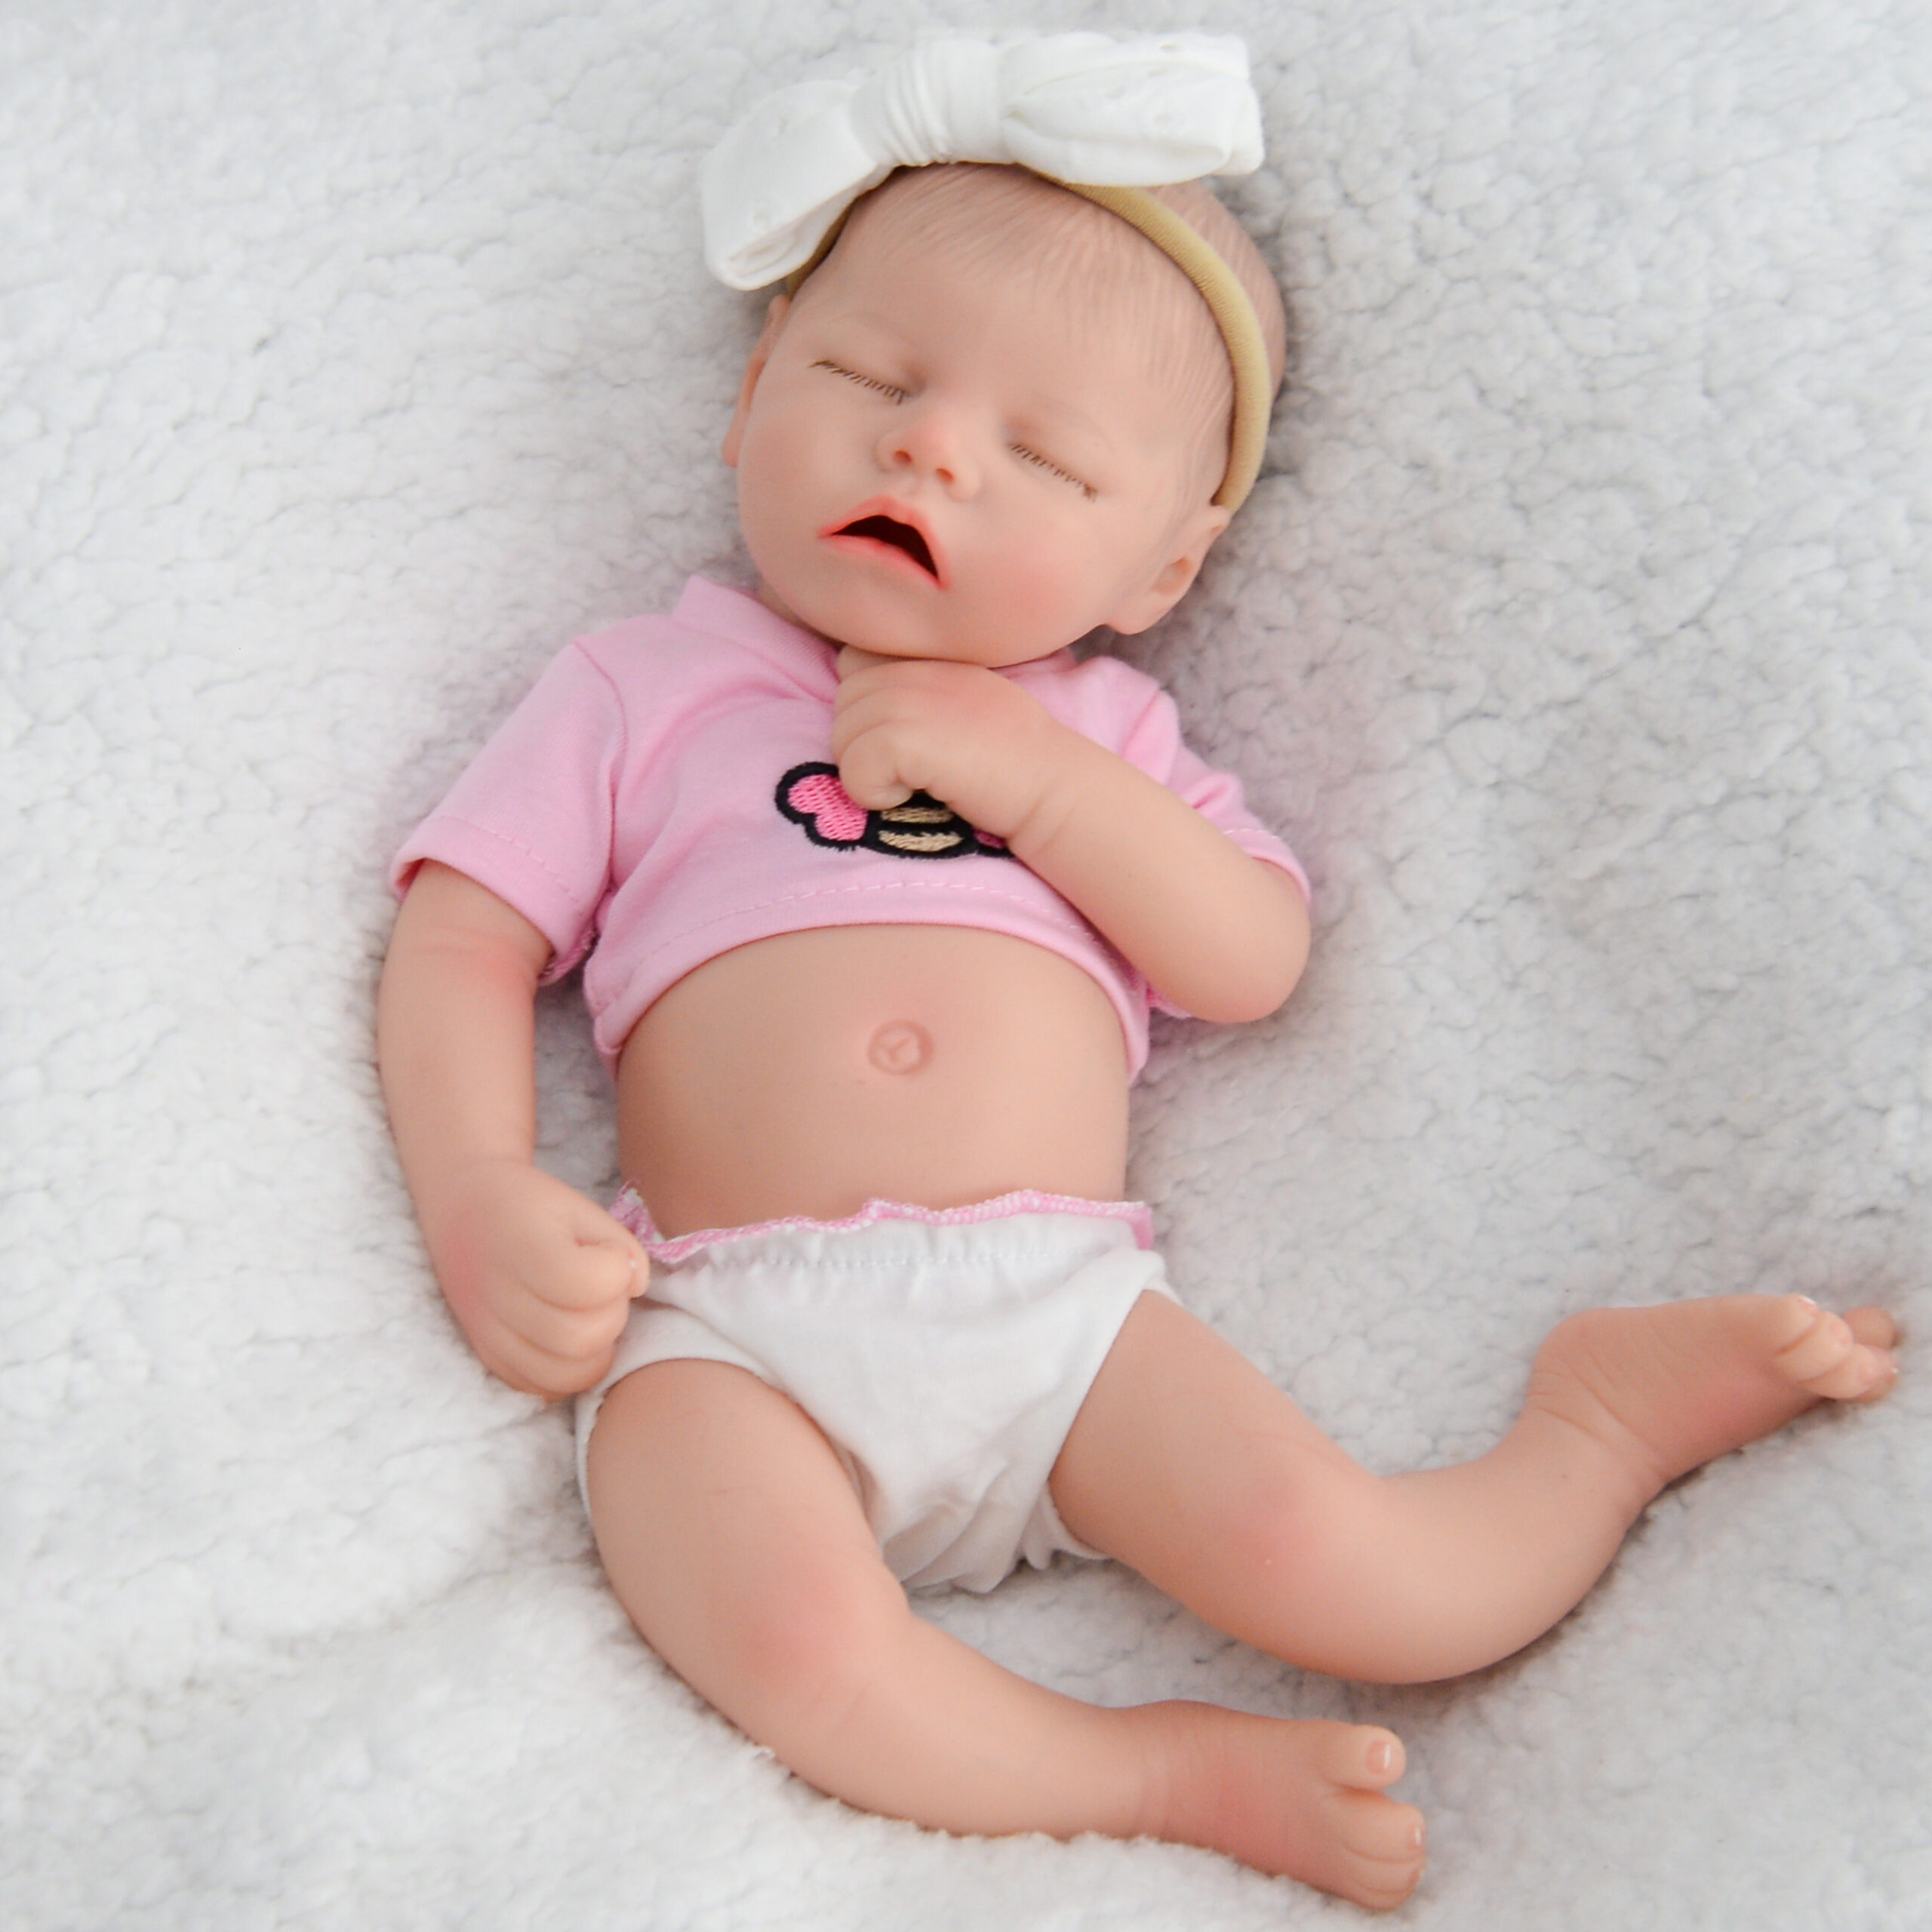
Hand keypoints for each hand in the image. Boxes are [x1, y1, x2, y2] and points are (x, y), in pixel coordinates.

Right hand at [424, 1159, 647, 1398]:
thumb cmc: (530, 1205)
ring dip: (595, 1350)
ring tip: (589, 1314)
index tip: (608, 1253)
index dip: (615, 1270)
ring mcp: (487, 1333)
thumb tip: (636, 1287)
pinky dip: (569, 1371)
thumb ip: (620, 1244)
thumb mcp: (580, 1207)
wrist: (464, 1208)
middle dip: (612, 1315)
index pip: (587, 1285)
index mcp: (522, 1246)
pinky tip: (571, 1337)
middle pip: (579, 1339)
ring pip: (564, 1375)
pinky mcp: (487, 1357)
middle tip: (604, 1288)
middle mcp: (497, 1296)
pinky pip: (541, 1388)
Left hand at [831, 647, 1078, 842]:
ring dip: (869, 770)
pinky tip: (914, 795)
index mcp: (931, 652)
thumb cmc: (1016, 758)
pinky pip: (854, 768)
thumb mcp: (968, 696)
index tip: (904, 733)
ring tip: (918, 781)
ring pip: (841, 736)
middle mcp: (917, 664)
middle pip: (842, 701)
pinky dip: (874, 793)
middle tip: (914, 767)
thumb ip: (921, 683)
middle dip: (863, 741)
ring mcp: (909, 696)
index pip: (855, 658)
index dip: (867, 700)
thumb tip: (861, 697)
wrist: (1053, 788)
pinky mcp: (904, 736)